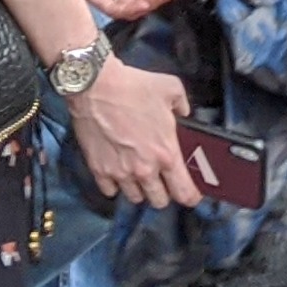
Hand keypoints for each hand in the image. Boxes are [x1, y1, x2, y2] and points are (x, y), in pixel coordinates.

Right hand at [67, 58, 199, 207]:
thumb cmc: (133, 86)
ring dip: (139, 189)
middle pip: (159, 201)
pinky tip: (116, 171)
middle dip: (163, 192)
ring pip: (135, 198)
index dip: (191, 196)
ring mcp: (120, 173)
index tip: (190, 194)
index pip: (184, 192)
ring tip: (137, 175)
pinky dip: (114, 185)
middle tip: (161, 179)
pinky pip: (110, 191)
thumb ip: (182, 104)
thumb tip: (183, 112)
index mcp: (166, 153)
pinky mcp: (99, 170)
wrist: (95, 85)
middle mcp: (145, 170)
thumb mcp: (170, 87)